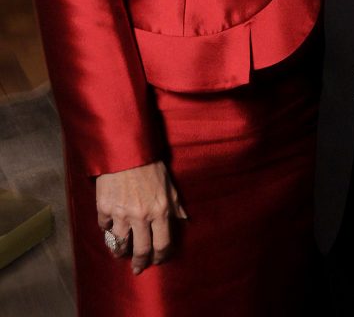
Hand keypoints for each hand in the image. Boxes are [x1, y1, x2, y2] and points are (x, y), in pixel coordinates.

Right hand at [96, 160, 186, 274]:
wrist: (126, 149)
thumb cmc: (150, 165)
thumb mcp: (169, 184)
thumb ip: (176, 205)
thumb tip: (185, 220)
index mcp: (161, 210)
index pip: (163, 244)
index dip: (160, 257)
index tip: (157, 261)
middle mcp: (141, 216)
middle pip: (141, 251)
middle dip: (140, 263)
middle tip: (138, 268)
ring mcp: (121, 214)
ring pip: (119, 244)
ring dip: (120, 251)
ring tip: (120, 252)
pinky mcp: (104, 208)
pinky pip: (104, 227)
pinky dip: (107, 228)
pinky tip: (109, 227)